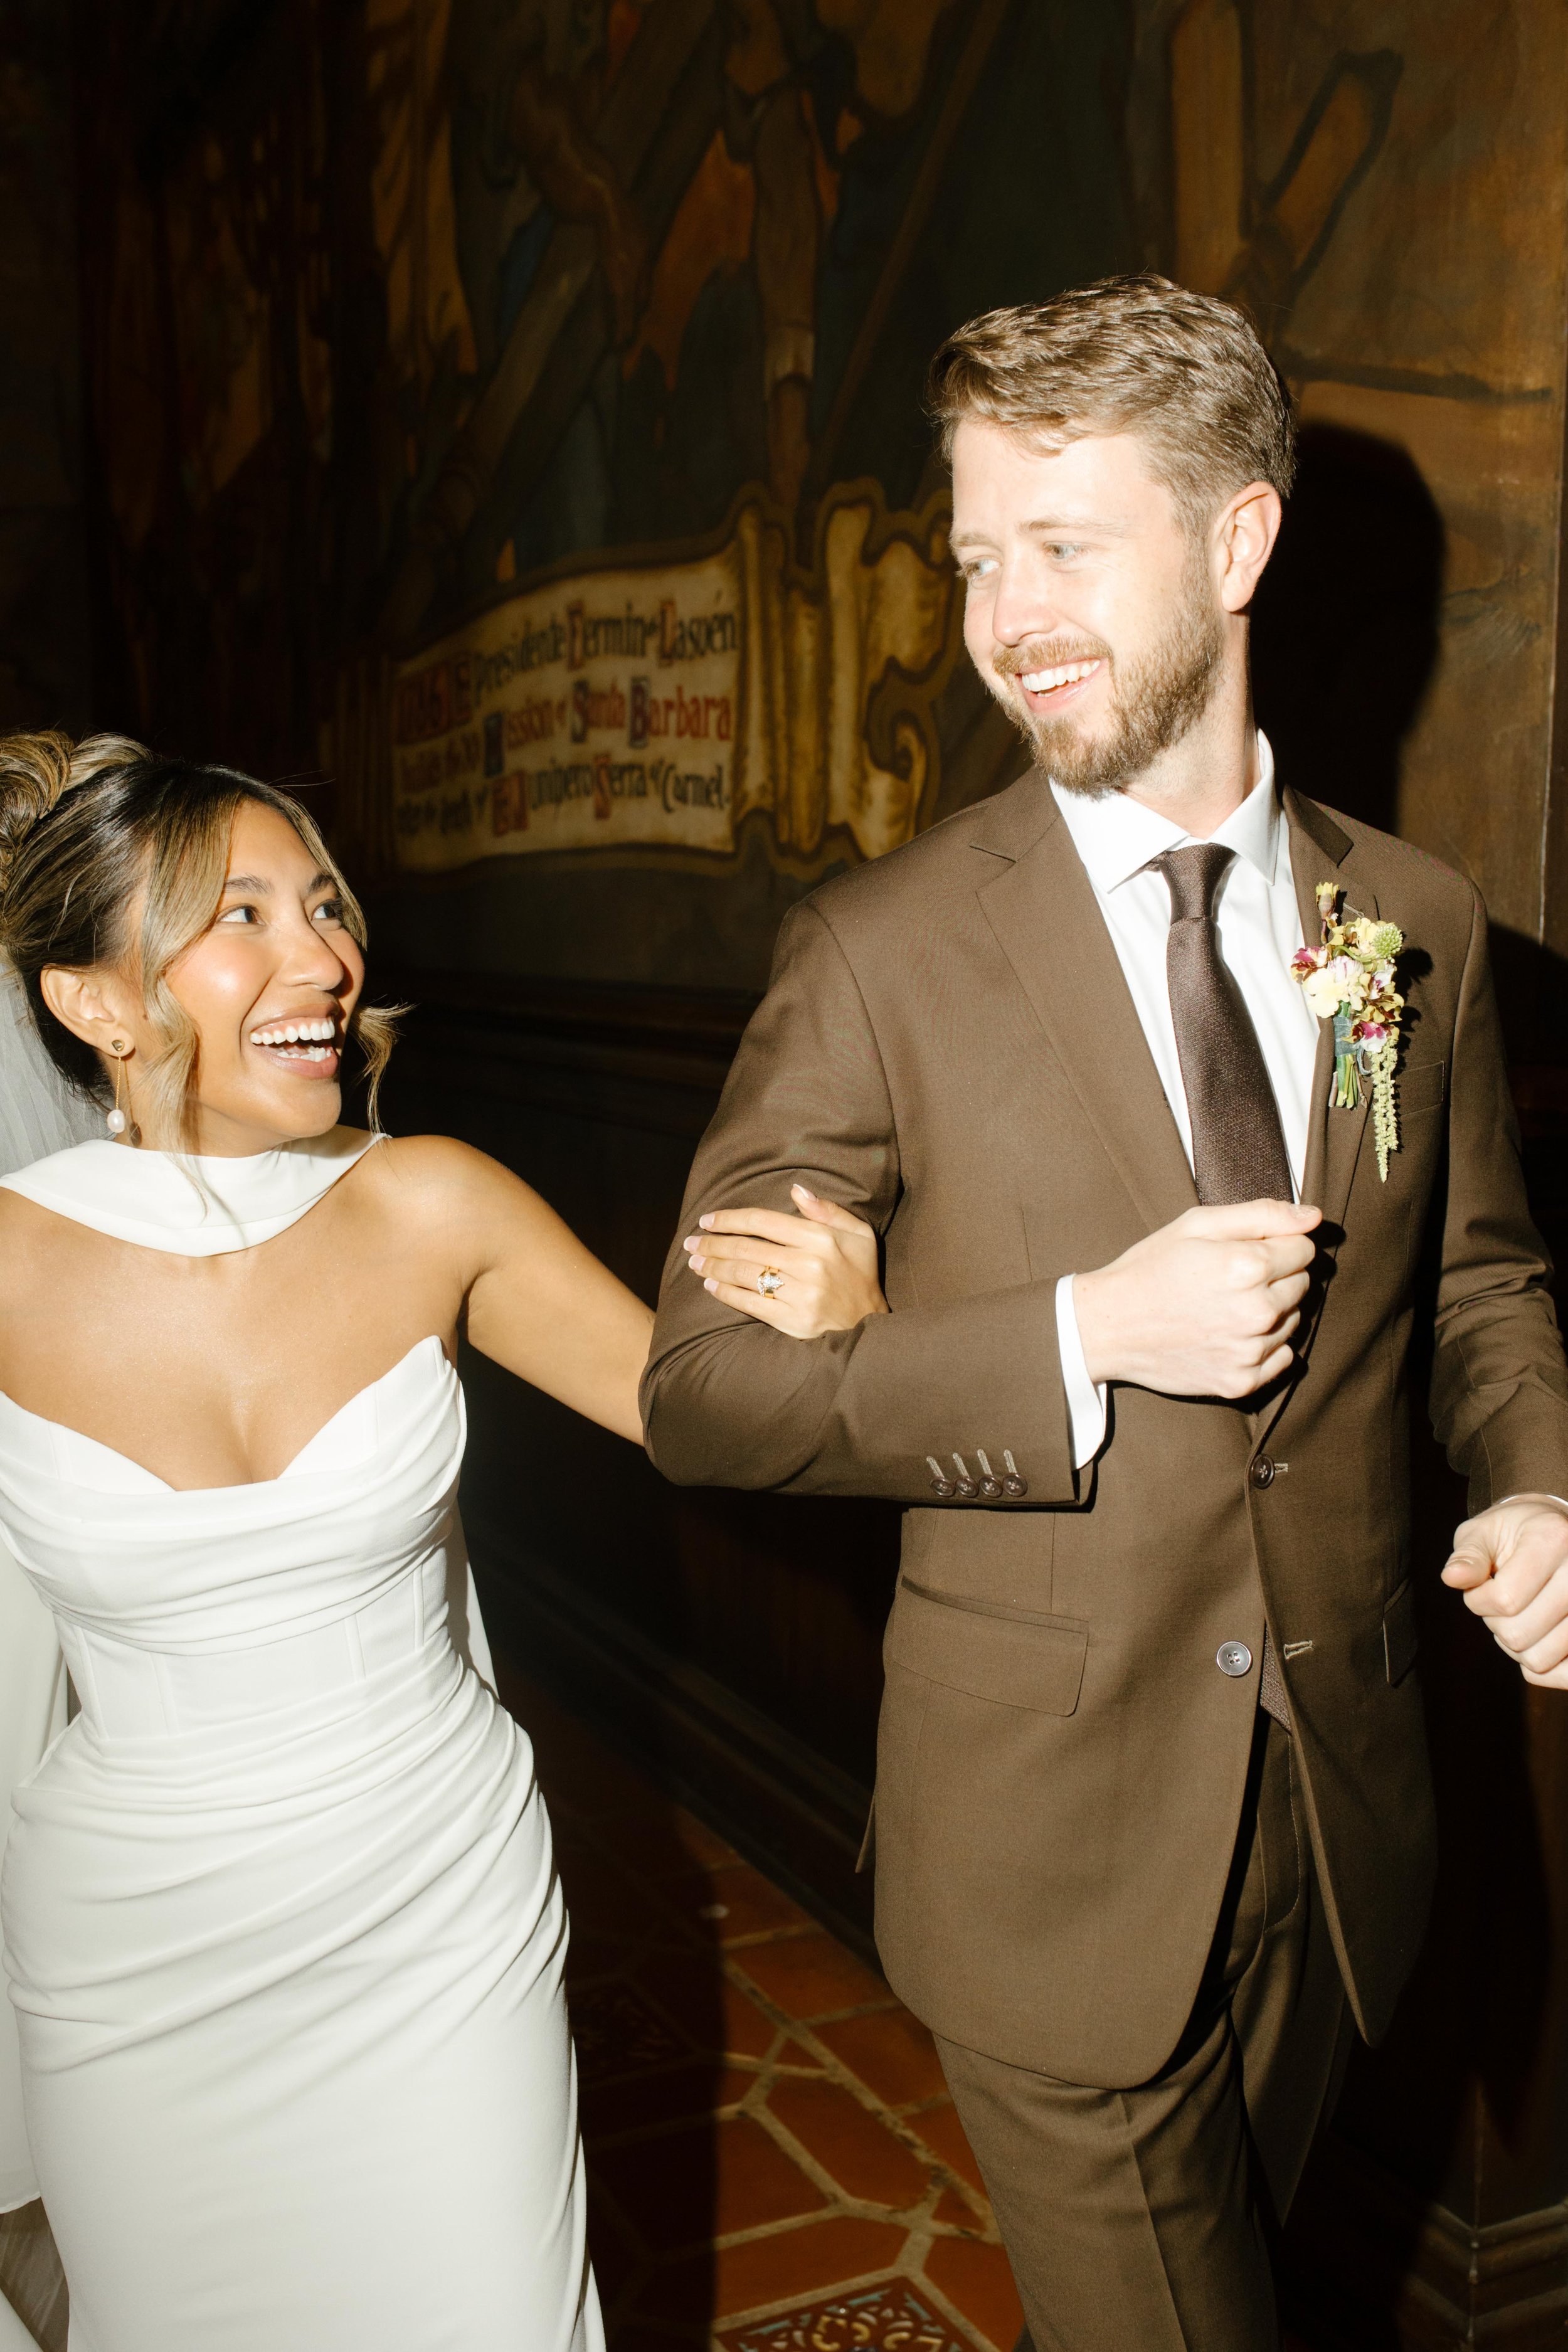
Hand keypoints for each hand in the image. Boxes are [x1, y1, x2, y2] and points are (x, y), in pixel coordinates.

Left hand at [682, 1185, 887, 1338]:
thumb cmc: (860, 1274)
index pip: (762, 1220)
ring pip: (743, 1274)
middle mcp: (808, 1264)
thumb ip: (827, 1210)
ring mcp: (799, 1293)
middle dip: (712, 1243)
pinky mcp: (791, 1320)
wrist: (869, 1324)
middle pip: (746, 1247)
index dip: (730, 1218)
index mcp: (820, 1238)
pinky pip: (749, 1303)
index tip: (707, 1219)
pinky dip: (725, 1293)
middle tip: (691, 1242)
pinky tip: (710, 1285)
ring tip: (694, 1261)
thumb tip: (795, 1189)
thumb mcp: (858, 1234)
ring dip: (712, 1266)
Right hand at [1073, 1198, 1320, 1398]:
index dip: (1277, 1244)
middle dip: (1277, 1276)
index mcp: (1249, 1266)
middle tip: (1230, 1278)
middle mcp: (1257, 1312)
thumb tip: (1314, 1217)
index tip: (1246, 1250)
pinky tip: (1230, 1334)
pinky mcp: (1241, 1382)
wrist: (1108, 1326)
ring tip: (1226, 1306)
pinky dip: (1265, 1346)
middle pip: (1303, 1284)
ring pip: (1294, 1321)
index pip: (1304, 1248)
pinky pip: (1283, 1358)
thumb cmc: (1151, 1268)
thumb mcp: (1198, 1224)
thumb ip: (1262, 1215)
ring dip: (1272, 1311)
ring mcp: (1250, 1352)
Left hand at [1441, 1494, 1567, 1685]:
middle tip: (1501, 1603)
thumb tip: (1452, 1577)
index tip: (1479, 1587)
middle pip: (1520, 1634)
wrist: (1556, 1535)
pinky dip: (1540, 1667)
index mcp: (1553, 1540)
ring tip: (1520, 1616)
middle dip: (1495, 1624)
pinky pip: (1563, 1675)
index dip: (1478, 1601)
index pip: (1505, 1599)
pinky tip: (1537, 1638)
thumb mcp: (1484, 1532)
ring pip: (1540, 1659)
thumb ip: (1468, 1556)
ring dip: (1517, 1646)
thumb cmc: (1513, 1533)